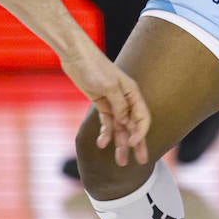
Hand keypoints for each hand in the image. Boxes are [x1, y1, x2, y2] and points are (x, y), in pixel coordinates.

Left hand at [60, 38, 150, 165]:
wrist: (76, 56)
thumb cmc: (94, 67)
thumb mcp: (108, 86)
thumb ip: (119, 105)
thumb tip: (126, 122)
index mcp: (132, 93)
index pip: (142, 117)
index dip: (140, 132)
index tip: (131, 144)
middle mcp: (126, 99)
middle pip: (134, 125)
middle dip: (137, 144)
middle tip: (141, 161)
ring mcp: (113, 102)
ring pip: (120, 128)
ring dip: (120, 144)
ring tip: (120, 162)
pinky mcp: (102, 104)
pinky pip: (107, 123)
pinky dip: (105, 134)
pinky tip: (102, 144)